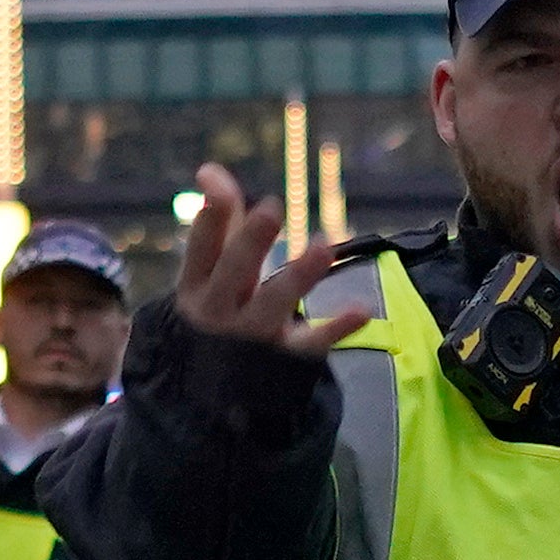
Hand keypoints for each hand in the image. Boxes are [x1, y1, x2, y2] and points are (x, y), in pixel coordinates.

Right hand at [171, 162, 368, 356]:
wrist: (214, 389)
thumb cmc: (218, 308)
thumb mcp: (210, 271)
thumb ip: (219, 220)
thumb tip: (209, 169)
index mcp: (197, 284)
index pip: (201, 247)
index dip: (209, 218)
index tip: (218, 186)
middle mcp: (219, 309)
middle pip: (235, 271)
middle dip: (251, 241)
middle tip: (271, 209)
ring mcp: (252, 334)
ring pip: (274, 302)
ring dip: (299, 275)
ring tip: (323, 247)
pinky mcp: (283, 357)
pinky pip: (311, 342)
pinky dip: (337, 328)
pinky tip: (362, 310)